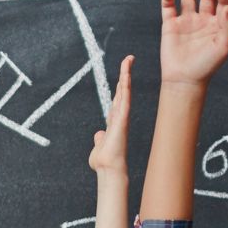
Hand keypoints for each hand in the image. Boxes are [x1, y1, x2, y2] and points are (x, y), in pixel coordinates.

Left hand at [88, 55, 133, 173]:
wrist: (108, 169)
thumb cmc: (103, 162)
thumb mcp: (99, 146)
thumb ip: (100, 139)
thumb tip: (99, 134)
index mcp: (114, 120)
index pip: (118, 98)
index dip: (121, 85)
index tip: (124, 74)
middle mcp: (119, 116)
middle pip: (123, 90)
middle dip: (125, 73)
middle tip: (129, 58)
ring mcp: (122, 118)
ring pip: (125, 92)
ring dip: (126, 75)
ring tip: (128, 60)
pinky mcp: (122, 121)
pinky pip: (124, 101)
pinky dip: (126, 89)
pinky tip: (126, 77)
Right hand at [159, 0, 227, 85]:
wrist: (184, 80)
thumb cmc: (207, 65)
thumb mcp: (223, 47)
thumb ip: (227, 26)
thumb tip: (226, 7)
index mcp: (218, 22)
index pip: (222, 1)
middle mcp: (202, 19)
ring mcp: (186, 21)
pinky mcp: (170, 25)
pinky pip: (168, 8)